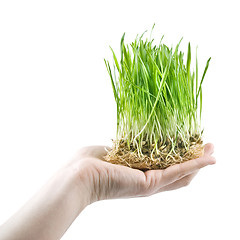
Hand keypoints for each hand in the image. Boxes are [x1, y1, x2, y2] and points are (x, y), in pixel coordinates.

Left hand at [70, 143, 215, 202]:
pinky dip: (195, 165)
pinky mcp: (150, 183)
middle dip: (194, 160)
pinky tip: (208, 157)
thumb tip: (126, 140)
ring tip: (212, 150)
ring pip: (182, 174)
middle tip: (207, 147)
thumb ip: (124, 148)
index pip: (165, 168)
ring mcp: (150, 184)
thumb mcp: (113, 151)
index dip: (179, 158)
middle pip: (178, 173)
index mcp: (138, 173)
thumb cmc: (89, 162)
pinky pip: (178, 172)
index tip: (188, 143)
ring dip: (198, 162)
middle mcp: (147, 181)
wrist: (78, 175)